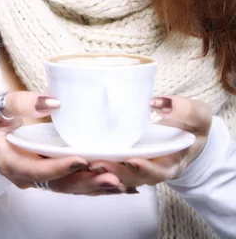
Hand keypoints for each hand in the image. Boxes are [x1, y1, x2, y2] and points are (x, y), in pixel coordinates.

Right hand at [0, 91, 136, 194]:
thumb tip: (50, 102)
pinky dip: (95, 184)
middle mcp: (28, 177)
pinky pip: (74, 182)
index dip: (61, 168)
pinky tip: (119, 184)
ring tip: (121, 182)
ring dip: (95, 186)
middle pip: (61, 186)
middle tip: (113, 176)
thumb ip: (18, 103)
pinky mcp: (52, 174)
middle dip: (87, 182)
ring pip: (70, 187)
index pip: (38, 171)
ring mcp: (41, 178)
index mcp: (11, 163)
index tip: (82, 159)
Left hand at [88, 95, 212, 186]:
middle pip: (133, 177)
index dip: (146, 168)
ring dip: (103, 170)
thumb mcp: (199, 114)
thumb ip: (185, 109)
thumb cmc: (193, 123)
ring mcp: (138, 165)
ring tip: (86, 160)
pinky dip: (99, 163)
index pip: (159, 172)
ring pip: (119, 174)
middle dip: (116, 172)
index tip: (132, 160)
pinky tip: (82, 156)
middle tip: (98, 163)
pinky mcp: (125, 157)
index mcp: (173, 163)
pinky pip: (112, 164)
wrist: (188, 132)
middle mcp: (153, 169)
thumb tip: (157, 103)